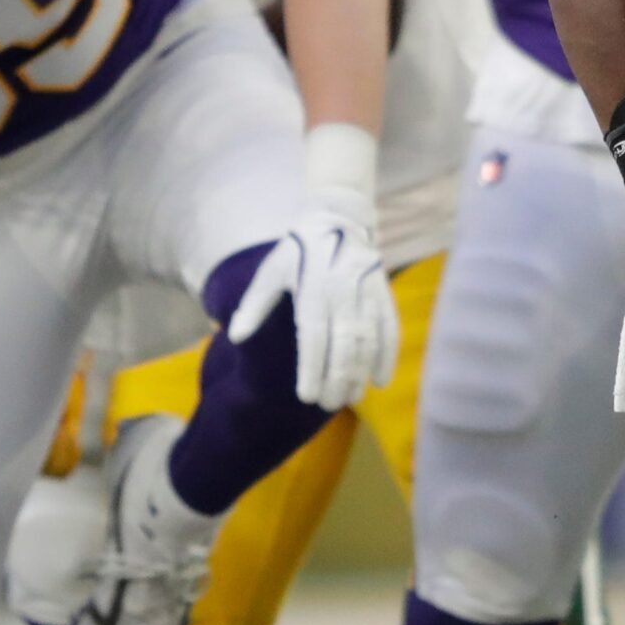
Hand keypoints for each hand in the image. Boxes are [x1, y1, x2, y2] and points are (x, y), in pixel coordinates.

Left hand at [227, 190, 395, 409]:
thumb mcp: (271, 270)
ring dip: (361, 372)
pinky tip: (381, 379)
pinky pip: (390, 327)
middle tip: (328, 405)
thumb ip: (254, 304)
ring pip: (368, 339)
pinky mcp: (383, 293)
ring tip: (351, 398)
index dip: (312, 368)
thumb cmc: (298, 250)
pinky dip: (388, 355)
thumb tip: (234, 336)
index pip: (314, 336)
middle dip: (337, 378)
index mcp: (313, 288)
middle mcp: (343, 292)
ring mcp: (367, 292)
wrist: (339, 219)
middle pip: (343, 343)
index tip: (307, 396)